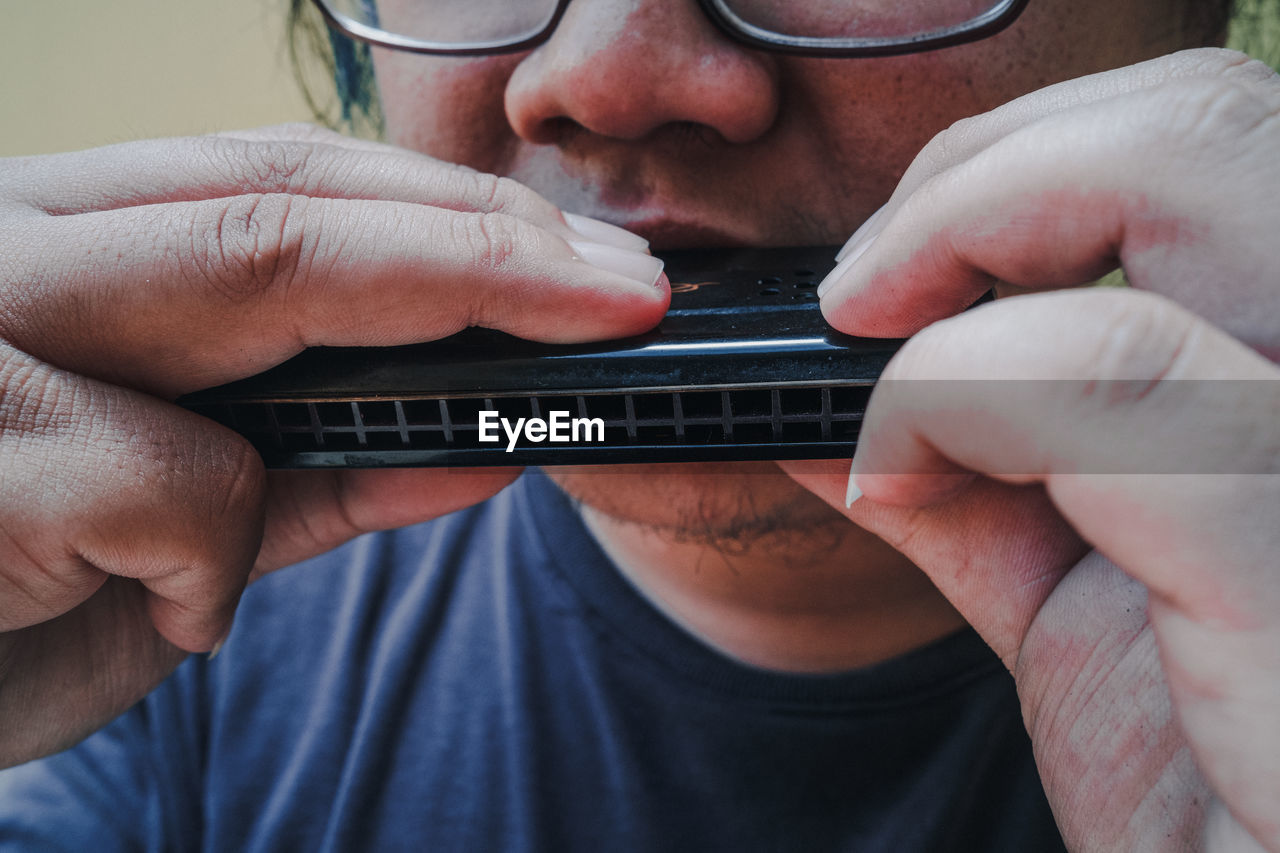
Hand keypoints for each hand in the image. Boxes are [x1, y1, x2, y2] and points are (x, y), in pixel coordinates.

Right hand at [0, 124, 667, 766]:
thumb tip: (482, 444)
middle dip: (490, 238)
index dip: (456, 217)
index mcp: (68, 246)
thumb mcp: (170, 528)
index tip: (594, 265)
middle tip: (631, 285)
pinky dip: (207, 553)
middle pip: (294, 200)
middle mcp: (17, 245)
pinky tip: (181, 611)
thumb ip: (316, 475)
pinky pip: (165, 476)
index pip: (289, 185)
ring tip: (578, 337)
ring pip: (249, 265)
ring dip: (441, 300)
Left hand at [787, 49, 1279, 850]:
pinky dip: (959, 392)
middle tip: (869, 283)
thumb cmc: (1204, 788)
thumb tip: (832, 397)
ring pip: (1186, 186)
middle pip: (1208, 126)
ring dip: (966, 241)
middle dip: (987, 172)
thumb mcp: (1079, 603)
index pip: (1207, 150)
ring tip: (873, 355)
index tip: (880, 272)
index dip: (1018, 168)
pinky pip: (1119, 383)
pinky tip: (888, 475)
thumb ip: (980, 478)